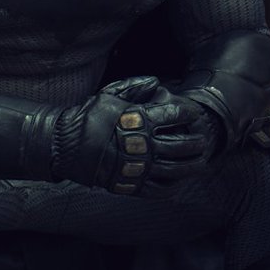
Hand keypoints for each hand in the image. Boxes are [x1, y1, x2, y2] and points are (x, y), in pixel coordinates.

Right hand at [52, 76, 217, 194]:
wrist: (66, 145)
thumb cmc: (88, 116)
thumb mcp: (109, 94)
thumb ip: (134, 86)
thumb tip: (156, 81)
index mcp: (141, 120)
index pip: (175, 115)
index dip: (189, 113)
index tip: (195, 113)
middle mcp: (144, 144)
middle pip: (182, 144)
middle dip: (197, 143)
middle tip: (204, 141)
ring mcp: (139, 166)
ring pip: (175, 169)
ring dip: (191, 166)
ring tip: (200, 164)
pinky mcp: (131, 183)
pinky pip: (158, 188)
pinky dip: (172, 186)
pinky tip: (178, 183)